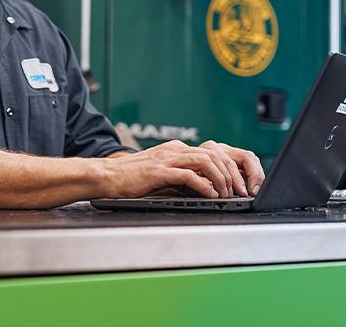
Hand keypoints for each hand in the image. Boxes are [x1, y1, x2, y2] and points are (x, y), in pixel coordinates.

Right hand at [101, 140, 253, 198]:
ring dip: (220, 178)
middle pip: (213, 154)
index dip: (228, 167)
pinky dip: (203, 185)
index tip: (237, 183)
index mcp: (176, 149)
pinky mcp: (159, 171)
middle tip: (238, 190)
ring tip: (226, 193)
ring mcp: (166, 159)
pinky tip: (209, 195)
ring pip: (205, 161)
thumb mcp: (162, 173)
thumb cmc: (131, 178)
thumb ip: (182, 176)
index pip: (211, 152)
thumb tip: (205, 188)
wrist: (107, 176)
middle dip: (230, 173)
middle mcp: (174, 150)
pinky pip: (188, 175)